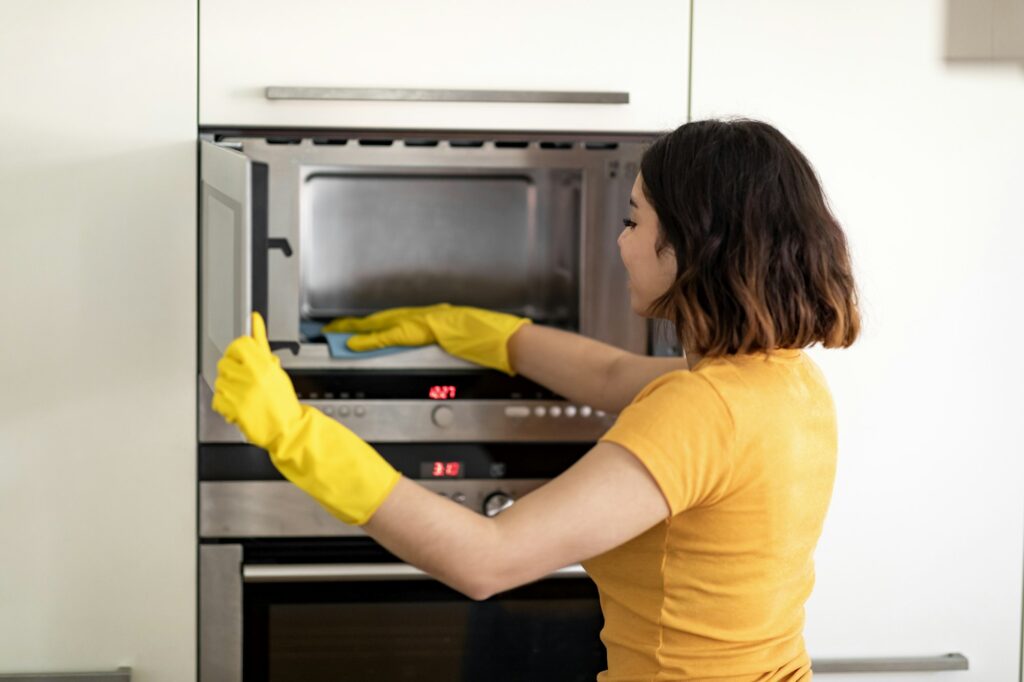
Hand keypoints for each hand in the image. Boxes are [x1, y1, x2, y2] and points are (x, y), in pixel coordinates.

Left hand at [212, 312, 301, 448]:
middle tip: (245, 382)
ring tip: (244, 396)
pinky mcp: (233, 409)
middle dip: (232, 372)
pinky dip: (225, 405)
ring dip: (228, 389)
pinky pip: (217, 399)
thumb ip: (261, 342)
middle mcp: (252, 376)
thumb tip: (254, 318)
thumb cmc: (282, 400)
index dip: (237, 353)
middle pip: (224, 363)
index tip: (240, 359)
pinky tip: (238, 406)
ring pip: (219, 381)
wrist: (287, 429)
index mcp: (264, 364)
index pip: (238, 345)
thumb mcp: (275, 368)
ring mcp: (241, 393)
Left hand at [322, 304, 530, 374]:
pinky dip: (373, 339)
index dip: (371, 326)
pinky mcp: (427, 329)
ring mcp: (426, 320)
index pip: (395, 321)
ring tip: (336, 334)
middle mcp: (427, 315)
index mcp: (434, 319)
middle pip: (383, 319)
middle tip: (332, 328)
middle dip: (356, 324)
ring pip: (383, 323)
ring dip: (358, 329)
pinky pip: (393, 335)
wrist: (506, 339)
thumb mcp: (462, 343)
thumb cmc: (491, 341)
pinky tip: (357, 343)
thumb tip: (435, 351)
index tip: (352, 329)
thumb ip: (444, 345)